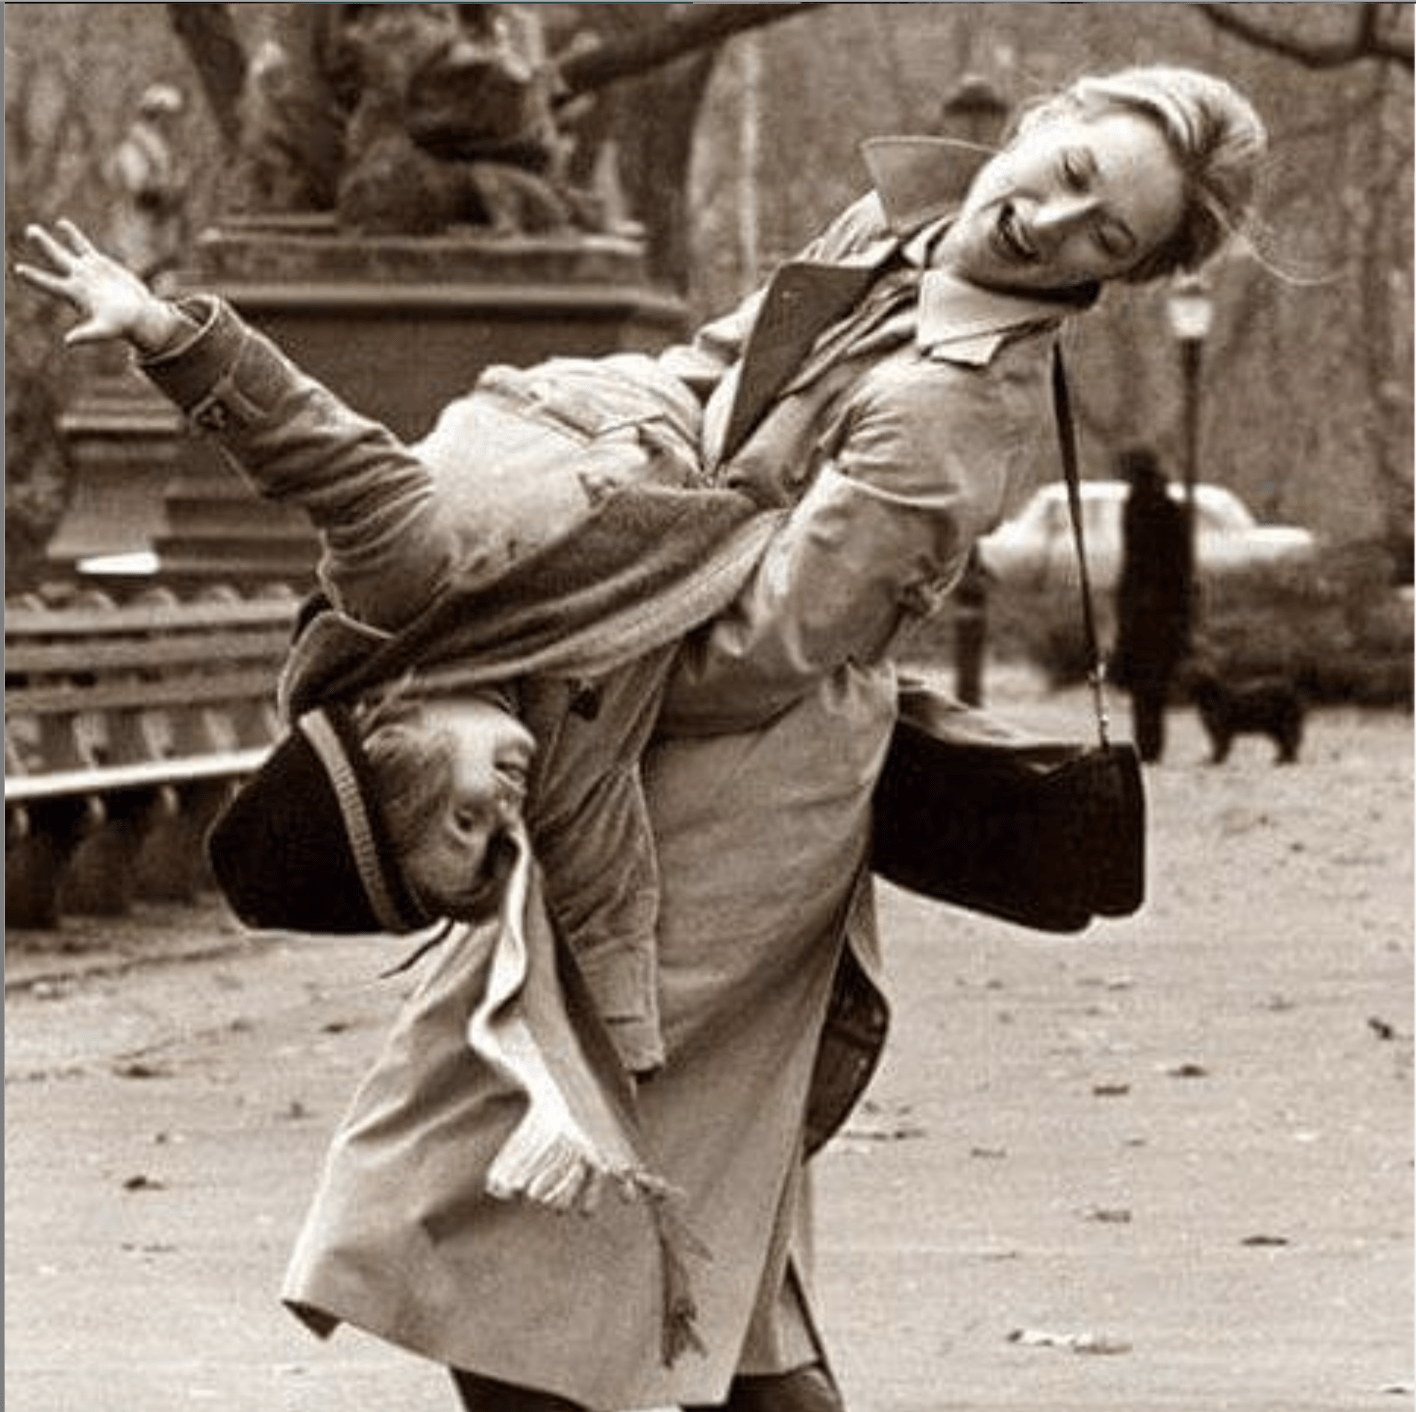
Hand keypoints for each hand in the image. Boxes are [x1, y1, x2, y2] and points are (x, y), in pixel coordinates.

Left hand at [13, 220, 182, 351]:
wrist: (139, 316)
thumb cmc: (122, 325)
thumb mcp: (103, 330)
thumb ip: (86, 335)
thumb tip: (68, 342)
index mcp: (75, 295)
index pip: (50, 283)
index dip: (35, 277)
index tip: (19, 270)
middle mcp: (78, 280)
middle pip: (56, 259)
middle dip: (44, 245)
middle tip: (30, 231)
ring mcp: (87, 271)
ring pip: (65, 251)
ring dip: (49, 241)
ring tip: (31, 230)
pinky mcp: (100, 265)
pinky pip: (83, 246)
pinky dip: (72, 235)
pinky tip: (61, 224)